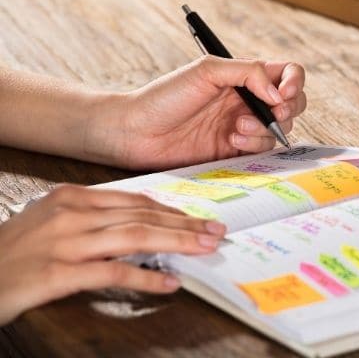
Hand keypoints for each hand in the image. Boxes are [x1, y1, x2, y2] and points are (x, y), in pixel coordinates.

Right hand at [0, 184, 225, 324]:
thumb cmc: (15, 251)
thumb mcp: (52, 222)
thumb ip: (94, 219)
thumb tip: (141, 225)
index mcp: (72, 198)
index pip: (135, 201)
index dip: (171, 211)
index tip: (197, 219)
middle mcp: (70, 215)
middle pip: (142, 216)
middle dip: (185, 225)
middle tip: (215, 231)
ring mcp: (64, 243)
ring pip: (135, 237)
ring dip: (177, 243)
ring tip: (204, 249)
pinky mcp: (57, 273)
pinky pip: (113, 273)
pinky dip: (146, 277)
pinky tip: (169, 283)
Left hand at [87, 56, 306, 169]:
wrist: (138, 133)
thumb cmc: (165, 96)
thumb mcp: (206, 71)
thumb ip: (248, 73)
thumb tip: (278, 94)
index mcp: (244, 76)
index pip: (286, 73)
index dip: (294, 82)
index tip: (283, 94)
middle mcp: (248, 100)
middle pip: (292, 103)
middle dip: (287, 109)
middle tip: (273, 112)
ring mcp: (244, 126)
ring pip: (279, 129)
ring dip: (264, 128)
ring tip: (237, 127)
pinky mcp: (236, 150)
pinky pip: (263, 150)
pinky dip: (254, 145)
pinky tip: (231, 139)